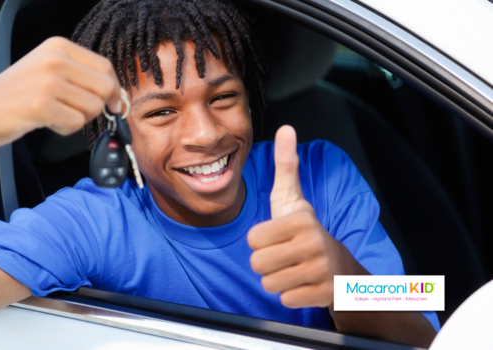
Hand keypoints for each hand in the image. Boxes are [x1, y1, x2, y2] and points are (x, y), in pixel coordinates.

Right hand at [0, 37, 121, 147]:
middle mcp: (54, 60)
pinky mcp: (41, 105)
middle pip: (105, 87)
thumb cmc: (19, 93)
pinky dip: (66, 129)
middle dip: (98, 106)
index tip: (113, 103)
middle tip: (77, 111)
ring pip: (94, 107)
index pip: (105, 67)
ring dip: (78, 118)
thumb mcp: (49, 70)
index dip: (115, 89)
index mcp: (58, 47)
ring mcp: (48, 81)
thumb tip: (119, 97)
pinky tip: (48, 122)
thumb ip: (82, 77)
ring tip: (56, 113)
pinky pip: (77, 122)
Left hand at [247, 125, 365, 308]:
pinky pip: (285, 299)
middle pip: (258, 264)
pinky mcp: (323, 294)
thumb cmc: (304, 230)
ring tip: (294, 267)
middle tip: (284, 254)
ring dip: (277, 278)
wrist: (338, 265)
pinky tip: (303, 282)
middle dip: (266, 261)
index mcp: (301, 220)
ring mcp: (320, 271)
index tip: (277, 236)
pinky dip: (290, 294)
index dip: (260, 240)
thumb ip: (285, 164)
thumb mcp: (292, 197)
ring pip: (269, 284)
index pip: (253, 239)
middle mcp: (314, 244)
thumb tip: (286, 128)